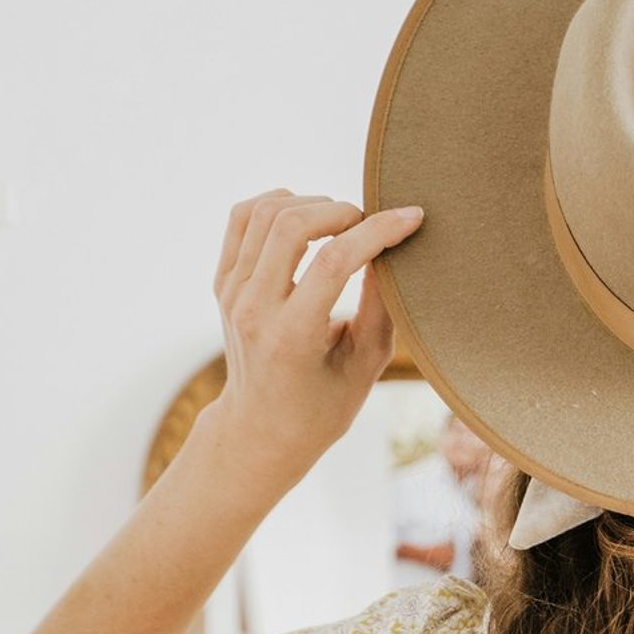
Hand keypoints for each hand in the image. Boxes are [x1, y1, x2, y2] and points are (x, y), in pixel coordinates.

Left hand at [208, 189, 424, 478]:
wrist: (261, 429)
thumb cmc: (323, 406)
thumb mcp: (365, 365)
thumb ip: (382, 308)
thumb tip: (392, 248)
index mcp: (291, 337)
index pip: (334, 262)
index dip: (377, 231)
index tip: (411, 217)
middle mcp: (253, 309)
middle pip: (291, 225)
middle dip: (341, 211)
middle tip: (370, 223)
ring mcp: (231, 293)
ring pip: (265, 212)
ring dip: (311, 204)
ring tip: (342, 222)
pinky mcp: (223, 281)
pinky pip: (243, 218)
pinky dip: (277, 204)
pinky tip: (305, 218)